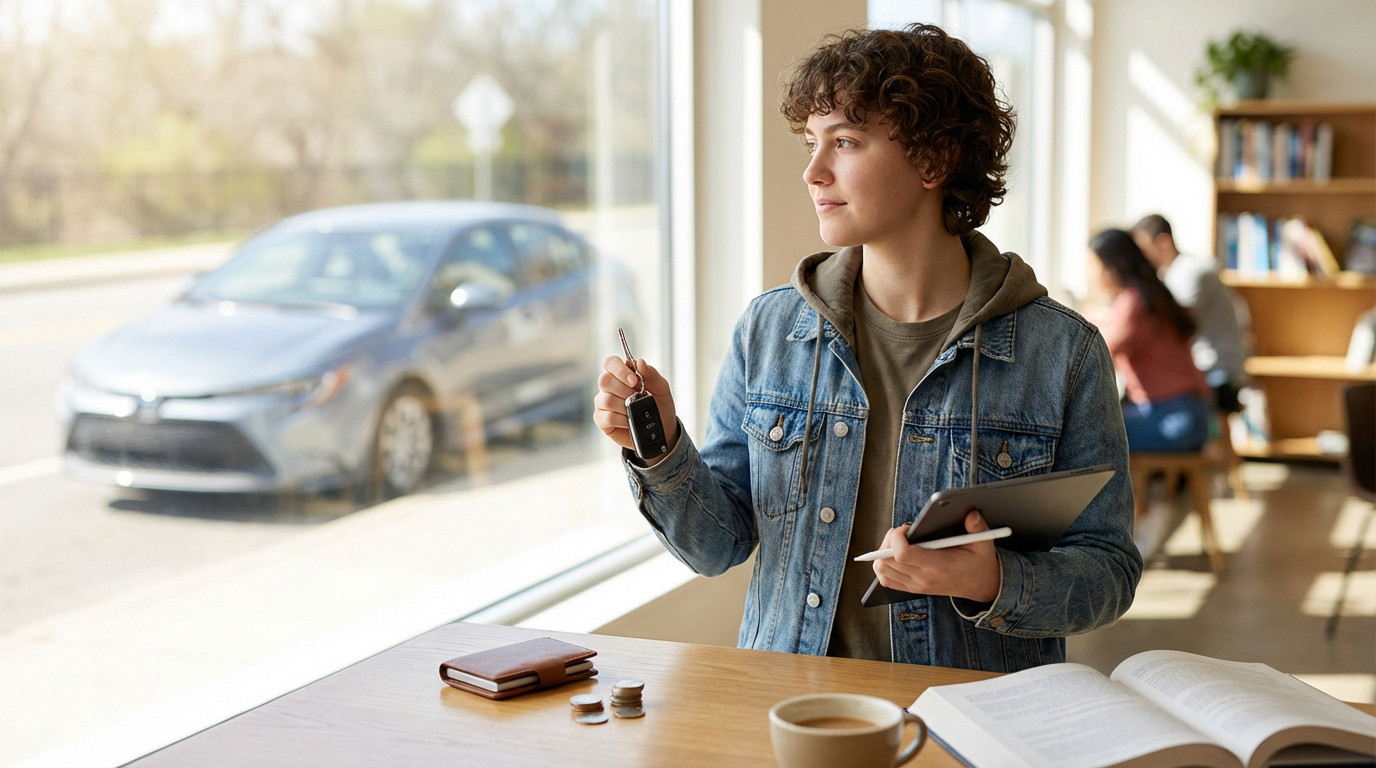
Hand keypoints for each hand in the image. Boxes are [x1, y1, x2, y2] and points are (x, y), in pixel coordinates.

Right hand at [594, 355, 679, 464]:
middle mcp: (609, 387)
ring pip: (606, 399)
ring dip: (624, 406)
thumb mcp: (661, 388)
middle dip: (624, 390)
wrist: (662, 430)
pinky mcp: (602, 420)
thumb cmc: (660, 406)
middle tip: (637, 398)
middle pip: (604, 380)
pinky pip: (606, 417)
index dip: (620, 369)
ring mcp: (603, 403)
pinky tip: (630, 422)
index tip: (634, 381)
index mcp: (622, 375)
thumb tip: (639, 362)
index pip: (610, 363)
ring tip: (635, 411)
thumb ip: (651, 374)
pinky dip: (622, 420)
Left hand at [872, 510, 1001, 602]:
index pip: (902, 554)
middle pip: (886, 560)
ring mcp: (916, 585)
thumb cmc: (978, 562)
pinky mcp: (912, 588)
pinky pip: (886, 580)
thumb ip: (977, 527)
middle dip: (888, 540)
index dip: (896, 537)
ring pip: (882, 570)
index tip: (906, 528)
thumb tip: (970, 514)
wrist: (980, 585)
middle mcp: (923, 578)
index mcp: (938, 566)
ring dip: (883, 553)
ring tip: (898, 542)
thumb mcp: (983, 543)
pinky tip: (895, 555)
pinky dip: (884, 567)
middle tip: (902, 532)